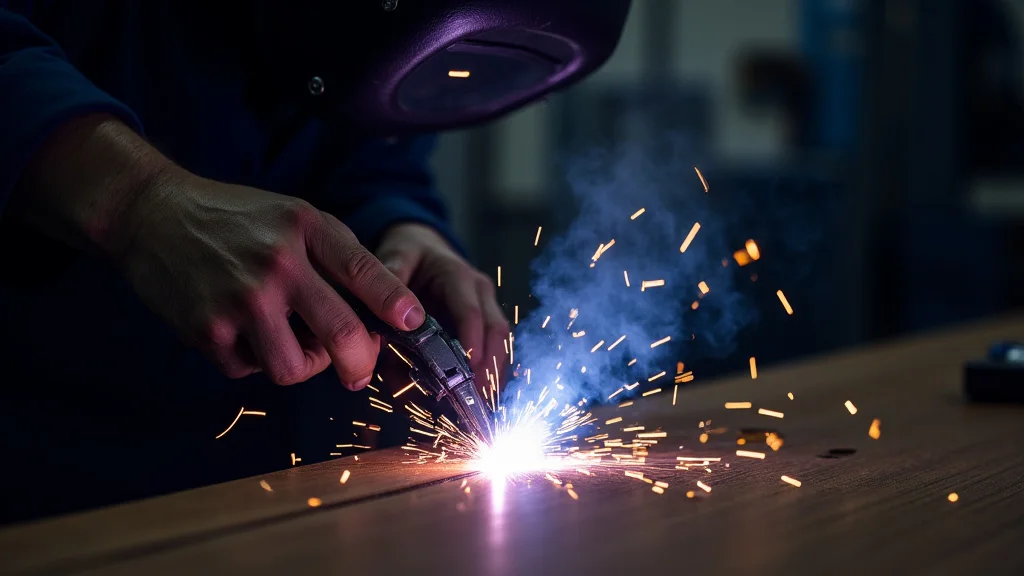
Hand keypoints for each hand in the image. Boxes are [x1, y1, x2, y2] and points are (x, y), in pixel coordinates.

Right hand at [117, 170, 425, 387]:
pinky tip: (243, 331)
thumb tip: (382, 311)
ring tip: (292, 341)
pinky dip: (253, 360)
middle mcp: (277, 263)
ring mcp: (240, 299)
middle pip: (341, 334)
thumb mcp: (293, 216)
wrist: (150, 214)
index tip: (413, 324)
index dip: (395, 304)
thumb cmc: (234, 219)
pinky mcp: (207, 329)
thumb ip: (335, 256)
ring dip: (302, 365)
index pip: (365, 270)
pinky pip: (249, 370)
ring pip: (294, 368)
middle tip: (359, 369)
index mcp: (305, 228)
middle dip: (361, 364)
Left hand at [375, 223, 508, 388]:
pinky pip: (494, 349)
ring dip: (492, 375)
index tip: (467, 370)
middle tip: (475, 400)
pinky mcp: (483, 322)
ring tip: (479, 407)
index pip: (472, 313)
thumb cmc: (408, 254)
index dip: (472, 343)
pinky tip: (479, 398)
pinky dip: (488, 374)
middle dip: (488, 367)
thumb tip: (377, 328)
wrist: (421, 245)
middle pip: (496, 332)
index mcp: (458, 276)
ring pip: (500, 343)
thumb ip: (386, 289)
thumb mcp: (394, 258)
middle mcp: (479, 292)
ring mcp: (486, 307)